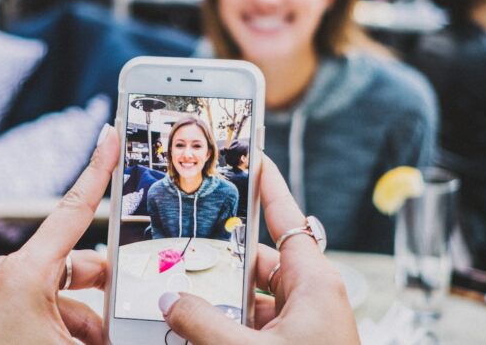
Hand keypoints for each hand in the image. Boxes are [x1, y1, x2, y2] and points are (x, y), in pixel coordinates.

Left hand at [0, 124, 118, 344]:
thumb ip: (108, 333)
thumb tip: (139, 330)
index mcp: (24, 272)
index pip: (75, 208)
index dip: (99, 168)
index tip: (111, 136)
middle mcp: (10, 273)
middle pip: (78, 264)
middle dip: (106, 291)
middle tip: (128, 312)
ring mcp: (0, 290)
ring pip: (63, 291)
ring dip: (88, 319)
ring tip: (101, 342)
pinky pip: (44, 305)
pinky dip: (67, 325)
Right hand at [160, 155, 359, 344]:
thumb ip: (205, 326)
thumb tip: (171, 301)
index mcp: (314, 283)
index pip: (287, 218)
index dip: (268, 186)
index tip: (251, 157)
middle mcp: (309, 297)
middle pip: (259, 259)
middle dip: (220, 256)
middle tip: (184, 242)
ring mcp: (300, 325)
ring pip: (252, 296)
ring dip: (218, 298)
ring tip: (179, 291)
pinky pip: (253, 324)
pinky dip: (226, 325)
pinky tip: (194, 328)